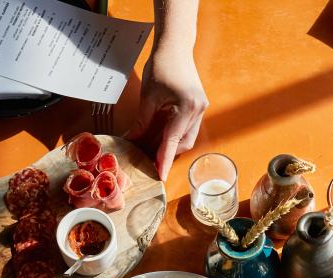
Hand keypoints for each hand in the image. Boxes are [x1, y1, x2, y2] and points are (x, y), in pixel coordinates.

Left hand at [125, 47, 206, 180]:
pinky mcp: (198, 106)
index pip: (173, 140)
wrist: (175, 46)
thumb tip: (132, 140)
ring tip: (150, 147)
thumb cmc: (161, 65)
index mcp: (187, 107)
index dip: (165, 159)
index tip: (160, 176)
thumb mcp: (148, 96)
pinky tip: (160, 134)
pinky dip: (174, 133)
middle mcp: (198, 110)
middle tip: (146, 159)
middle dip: (166, 152)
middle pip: (183, 142)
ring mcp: (201, 108)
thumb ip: (142, 122)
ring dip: (170, 144)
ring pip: (186, 137)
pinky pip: (186, 127)